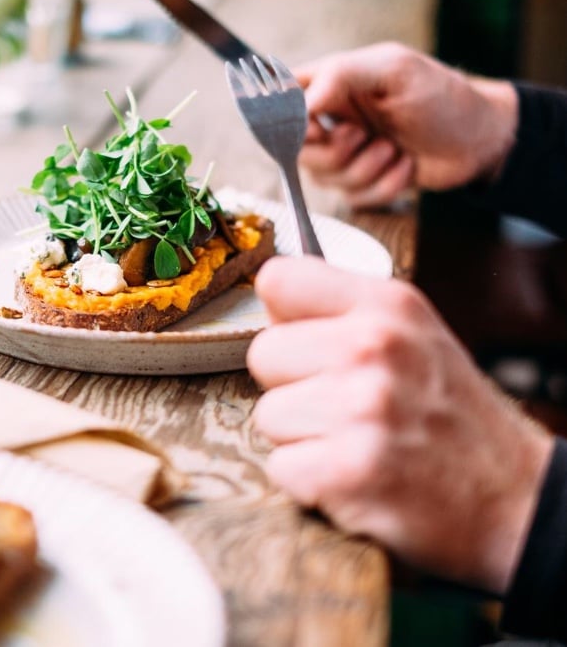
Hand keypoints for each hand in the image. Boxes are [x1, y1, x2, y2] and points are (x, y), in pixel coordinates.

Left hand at [248, 256, 552, 592]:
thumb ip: (343, 310)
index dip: (281, 317)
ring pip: (267, 415)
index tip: (301, 342)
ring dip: (302, 437)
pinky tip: (353, 476)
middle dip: (292, 385)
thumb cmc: (449, 411)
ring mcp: (363, 408)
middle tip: (341, 405)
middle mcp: (374, 346)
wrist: (512, 495)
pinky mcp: (350, 471)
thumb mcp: (413, 333)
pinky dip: (309, 481)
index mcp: (386, 305)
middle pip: (263, 353)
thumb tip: (271, 301)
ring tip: (353, 441)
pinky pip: (280, 467)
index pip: (278, 279)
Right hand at [295, 42, 517, 207]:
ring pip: (323, 180)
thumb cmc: (439, 95)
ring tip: (395, 148)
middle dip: (336, 151)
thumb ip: (340, 76)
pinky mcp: (359, 184)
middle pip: (295, 151)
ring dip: (368, 168)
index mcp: (327, 84)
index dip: (288, 123)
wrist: (476, 139)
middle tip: (366, 134)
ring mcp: (341, 155)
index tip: (317, 127)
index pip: (277, 102)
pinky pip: (353, 199)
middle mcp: (327, 121)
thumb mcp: (393, 70)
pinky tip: (405, 166)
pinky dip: (385, 186)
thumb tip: (299, 104)